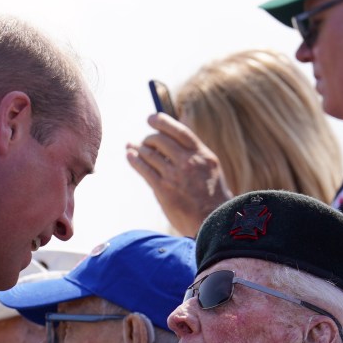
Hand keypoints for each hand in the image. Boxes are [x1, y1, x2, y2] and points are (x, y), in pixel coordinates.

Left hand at [126, 113, 231, 236]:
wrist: (212, 223)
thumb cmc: (212, 199)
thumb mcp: (210, 170)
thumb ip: (194, 156)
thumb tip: (173, 142)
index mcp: (203, 155)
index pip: (179, 130)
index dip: (162, 121)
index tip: (151, 118)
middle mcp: (188, 161)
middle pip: (160, 140)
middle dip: (149, 139)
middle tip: (144, 141)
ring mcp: (174, 175)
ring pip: (149, 153)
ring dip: (138, 148)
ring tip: (132, 147)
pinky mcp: (163, 189)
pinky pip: (144, 168)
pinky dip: (134, 160)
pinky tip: (129, 156)